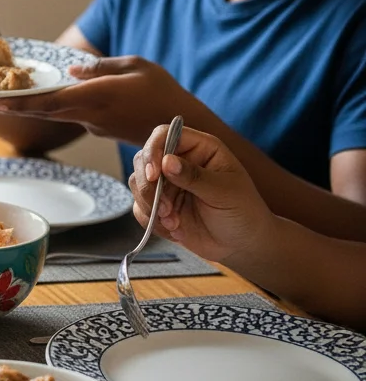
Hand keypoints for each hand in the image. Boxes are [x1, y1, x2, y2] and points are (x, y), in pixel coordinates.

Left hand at [0, 56, 214, 145]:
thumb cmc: (162, 91)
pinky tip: (41, 100)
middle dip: (17, 107)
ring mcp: (94, 125)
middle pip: (46, 112)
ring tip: (6, 99)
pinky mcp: (99, 129)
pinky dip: (53, 109)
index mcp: (98, 96)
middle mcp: (91, 114)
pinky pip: (71, 116)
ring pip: (56, 115)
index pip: (52, 101)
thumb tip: (72, 72)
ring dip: (32, 108)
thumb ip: (100, 67)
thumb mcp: (135, 65)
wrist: (183, 129)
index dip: (23, 103)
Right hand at [129, 125, 273, 263]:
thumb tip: (166, 162)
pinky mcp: (159, 205)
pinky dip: (152, 221)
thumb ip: (194, 176)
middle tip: (165, 208)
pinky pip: (140, 207)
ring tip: (174, 222)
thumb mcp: (224, 192)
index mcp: (199, 149)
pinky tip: (175, 229)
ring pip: (138, 184)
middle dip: (149, 186)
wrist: (242, 245)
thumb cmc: (243, 211)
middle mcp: (178, 162)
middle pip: (143, 159)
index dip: (153, 150)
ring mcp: (167, 184)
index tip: (154, 175)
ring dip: (151, 206)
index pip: (164, 135)